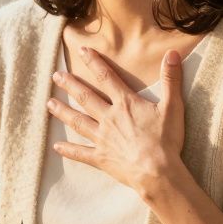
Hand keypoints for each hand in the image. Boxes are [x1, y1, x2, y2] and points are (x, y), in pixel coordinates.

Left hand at [47, 46, 186, 196]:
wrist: (158, 172)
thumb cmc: (166, 140)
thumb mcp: (173, 106)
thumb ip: (171, 79)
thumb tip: (173, 53)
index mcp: (125, 104)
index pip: (107, 77)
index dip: (94, 62)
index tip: (81, 51)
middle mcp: (109, 118)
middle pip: (86, 97)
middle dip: (70, 85)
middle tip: (55, 76)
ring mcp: (102, 138)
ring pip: (78, 121)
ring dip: (63, 111)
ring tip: (49, 103)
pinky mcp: (101, 157)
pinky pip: (81, 153)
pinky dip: (68, 150)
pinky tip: (56, 146)